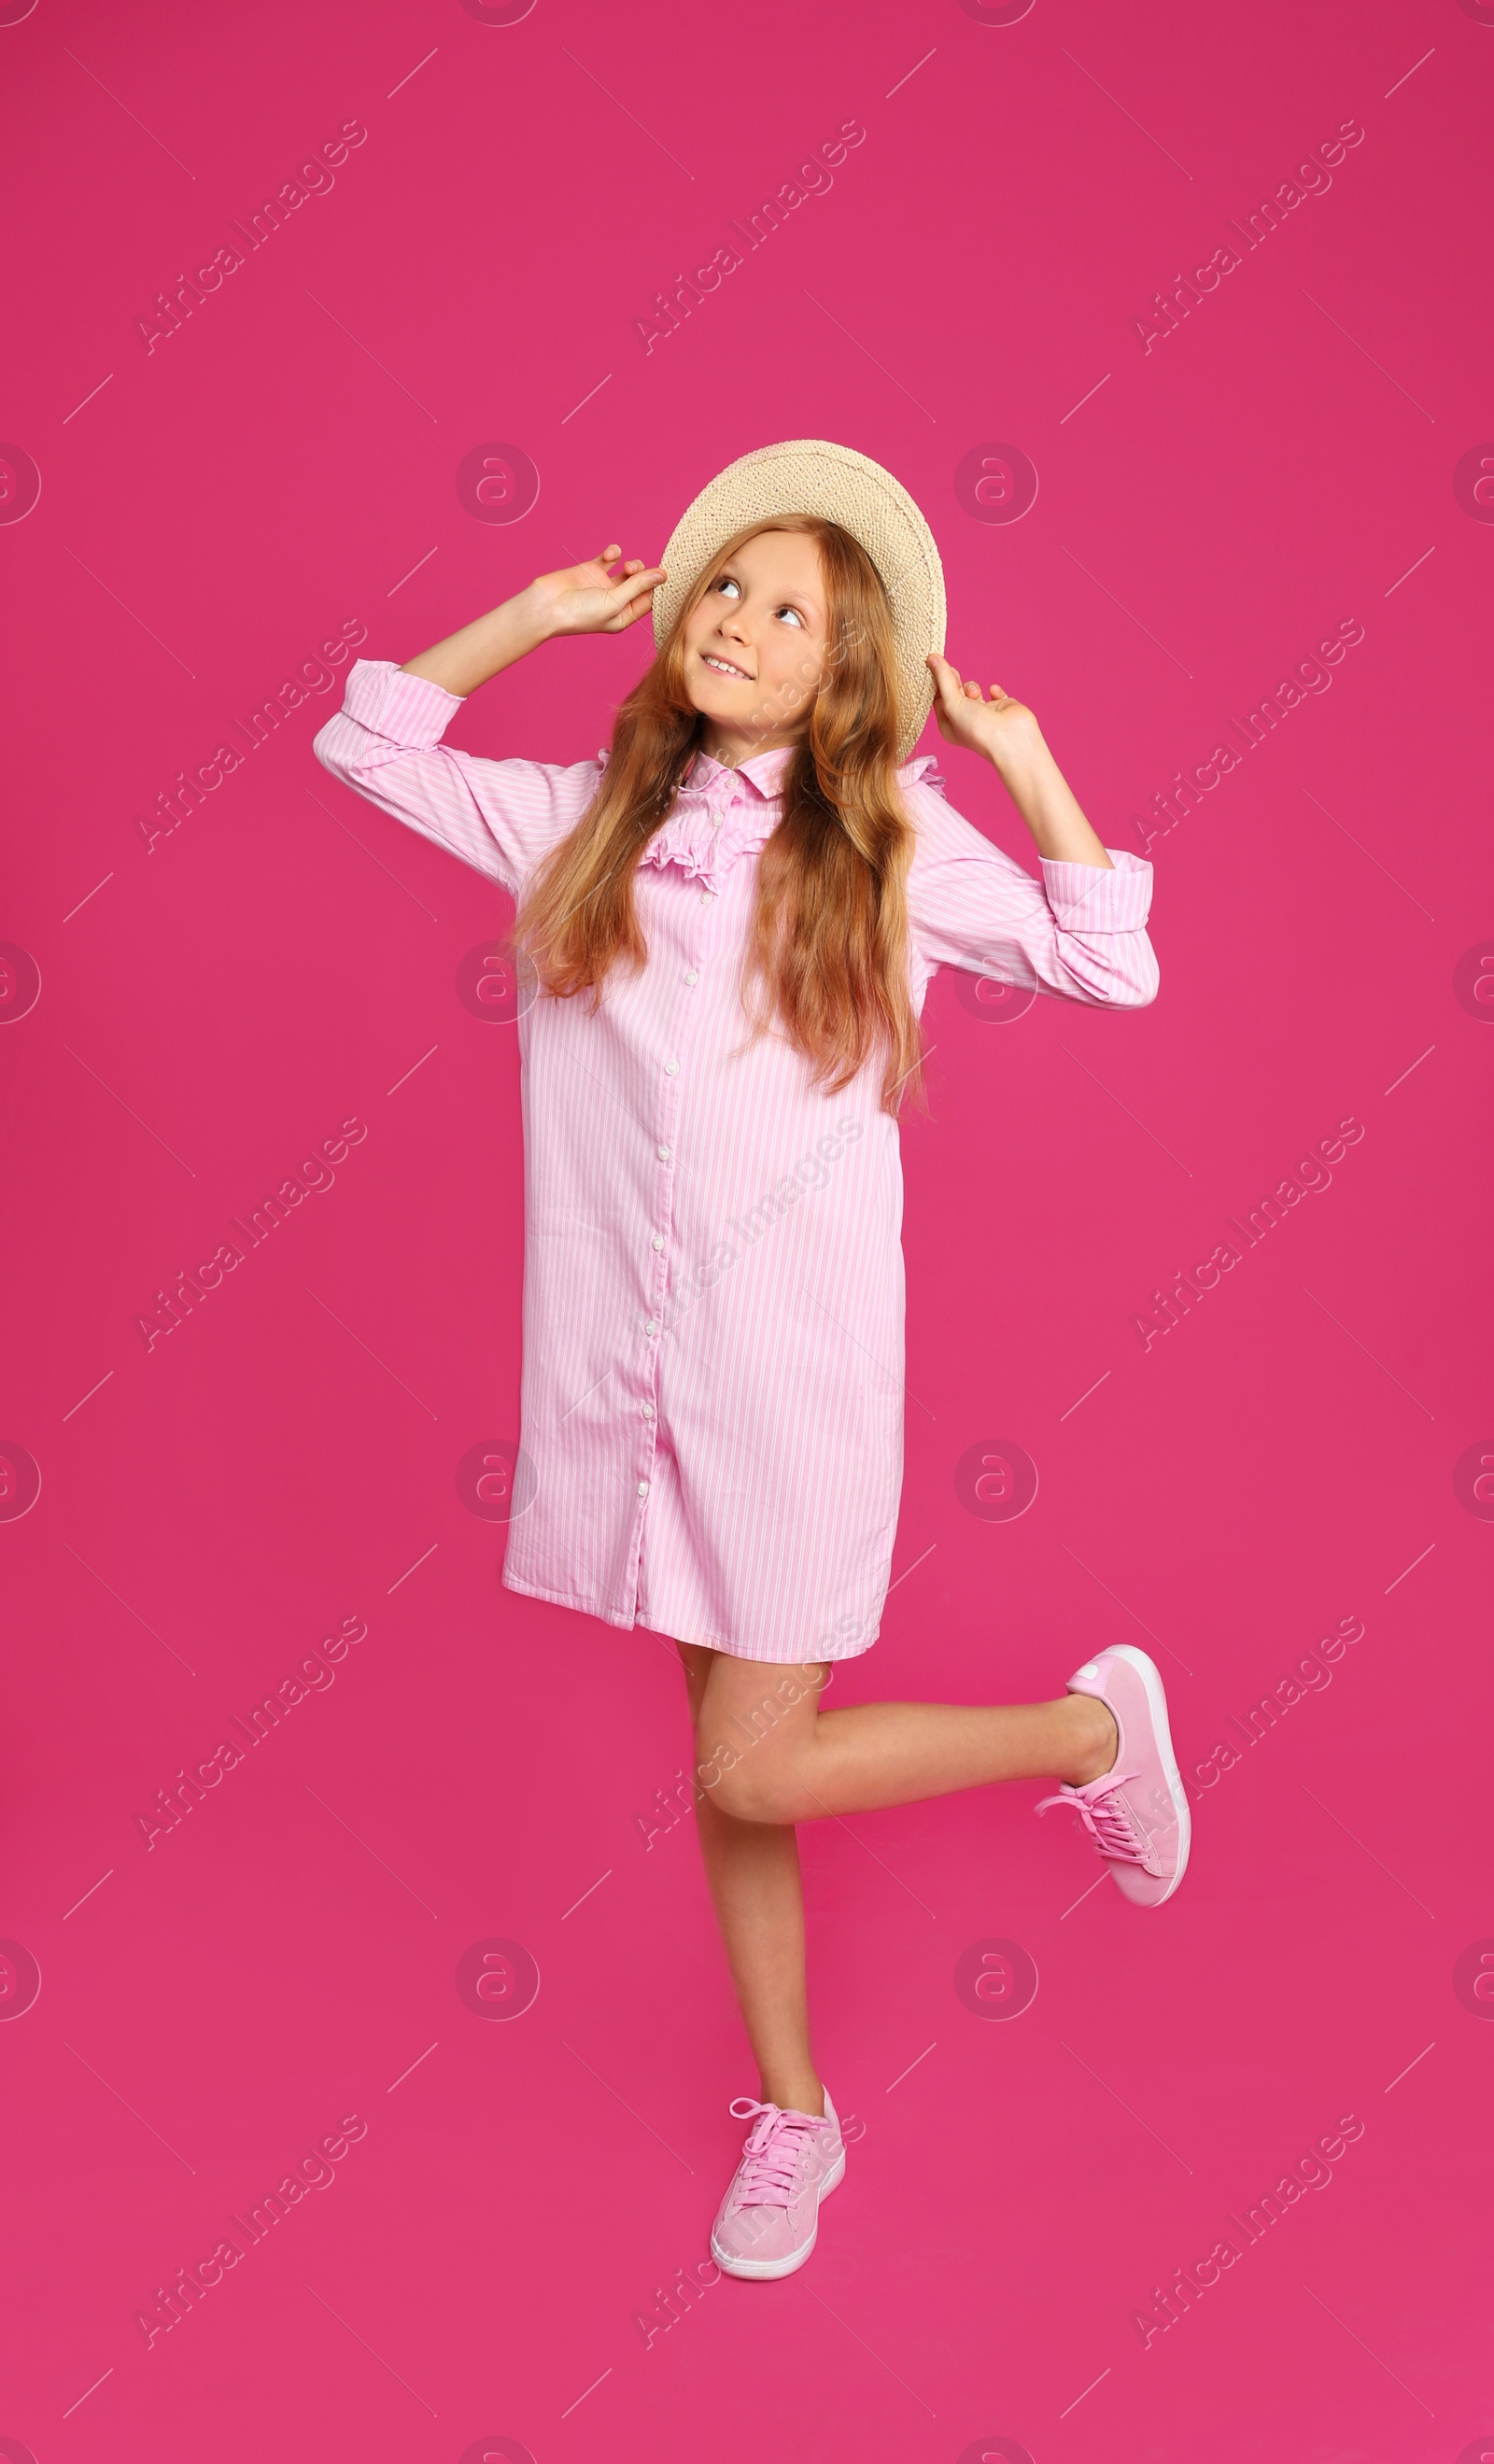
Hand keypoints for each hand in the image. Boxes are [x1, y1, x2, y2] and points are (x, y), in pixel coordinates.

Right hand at [531, 543, 667, 639]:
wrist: (547, 606)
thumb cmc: (580, 613)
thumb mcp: (614, 602)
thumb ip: (638, 586)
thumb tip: (663, 575)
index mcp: (624, 616)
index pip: (649, 601)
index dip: (658, 587)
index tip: (666, 574)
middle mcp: (616, 601)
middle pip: (642, 584)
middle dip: (644, 574)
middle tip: (634, 571)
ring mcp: (604, 585)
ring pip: (629, 569)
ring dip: (632, 564)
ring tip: (625, 566)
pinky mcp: (592, 570)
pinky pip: (610, 557)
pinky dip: (614, 553)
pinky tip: (611, 554)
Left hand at [927, 651, 1042, 774]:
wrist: (1010, 737)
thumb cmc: (977, 728)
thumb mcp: (952, 703)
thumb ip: (943, 679)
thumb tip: (932, 658)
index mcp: (949, 725)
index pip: (938, 699)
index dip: (937, 683)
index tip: (936, 666)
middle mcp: (965, 720)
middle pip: (954, 693)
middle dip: (955, 683)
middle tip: (953, 672)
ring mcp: (984, 713)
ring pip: (973, 690)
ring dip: (972, 687)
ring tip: (975, 694)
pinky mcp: (1001, 707)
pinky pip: (995, 692)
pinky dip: (994, 690)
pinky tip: (994, 693)